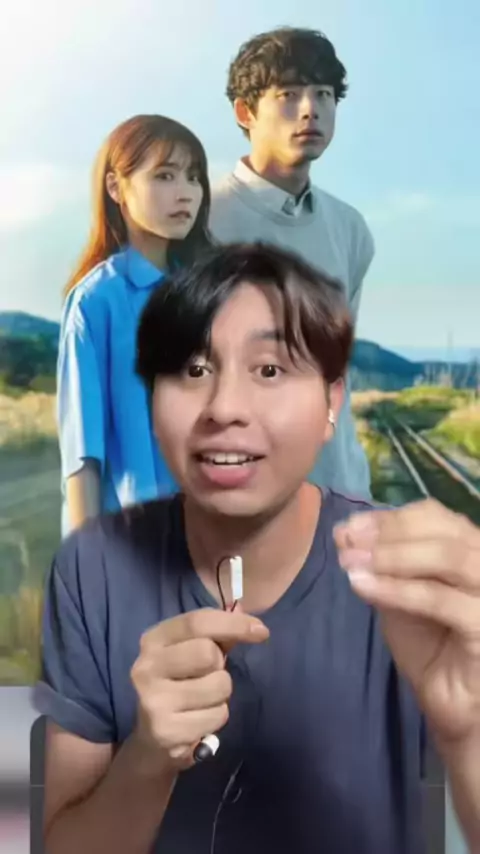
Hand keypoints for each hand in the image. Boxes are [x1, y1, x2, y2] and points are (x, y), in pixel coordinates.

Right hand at [130, 608, 268, 769]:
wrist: (151, 736)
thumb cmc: (179, 682)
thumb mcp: (191, 651)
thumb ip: (219, 634)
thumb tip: (255, 624)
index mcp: (153, 640)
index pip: (196, 622)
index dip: (233, 623)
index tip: (261, 631)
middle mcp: (147, 667)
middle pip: (208, 653)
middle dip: (219, 665)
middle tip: (207, 675)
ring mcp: (154, 700)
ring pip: (218, 686)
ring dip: (221, 694)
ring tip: (203, 699)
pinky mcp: (166, 731)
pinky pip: (217, 715)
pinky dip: (216, 716)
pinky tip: (198, 719)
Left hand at [334, 499, 479, 742]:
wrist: (456, 708)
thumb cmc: (433, 651)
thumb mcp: (402, 599)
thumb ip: (384, 567)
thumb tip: (346, 534)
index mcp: (472, 550)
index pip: (437, 516)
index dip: (391, 518)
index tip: (348, 527)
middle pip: (445, 530)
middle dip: (388, 532)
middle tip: (346, 541)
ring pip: (448, 557)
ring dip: (393, 556)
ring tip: (352, 562)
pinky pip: (440, 599)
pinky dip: (398, 589)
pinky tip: (363, 586)